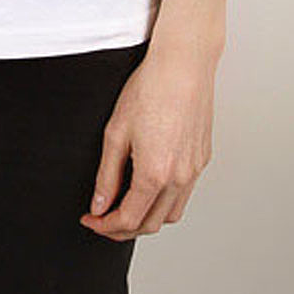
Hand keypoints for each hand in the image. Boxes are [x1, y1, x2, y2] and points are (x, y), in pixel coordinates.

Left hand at [79, 36, 218, 240]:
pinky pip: (184, 193)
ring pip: (171, 214)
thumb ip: (107, 175)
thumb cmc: (150, 89)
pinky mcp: (202, 159)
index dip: (105, 226)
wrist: (183, 65)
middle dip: (123, 228)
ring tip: (125, 205)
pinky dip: (165, 200)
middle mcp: (180, 178)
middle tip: (103, 217)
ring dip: (147, 217)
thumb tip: (100, 204)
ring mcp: (194, 170)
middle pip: (151, 224)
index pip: (129, 220)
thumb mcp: (116, 133)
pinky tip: (149, 185)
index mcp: (155, 174)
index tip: (91, 219)